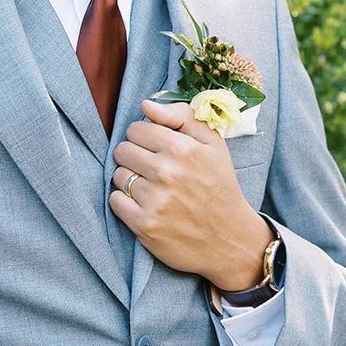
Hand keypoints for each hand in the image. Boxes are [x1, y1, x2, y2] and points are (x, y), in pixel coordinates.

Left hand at [109, 98, 272, 289]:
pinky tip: (145, 205)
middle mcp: (166, 173)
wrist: (229, 240)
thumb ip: (182, 117)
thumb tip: (145, 105)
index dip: (144, 137)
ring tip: (151, 188)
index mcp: (183, 149)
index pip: (136, 129)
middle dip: (134, 157)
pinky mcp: (144, 225)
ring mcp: (154, 201)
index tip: (156, 149)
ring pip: (117, 175)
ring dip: (129, 180)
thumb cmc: (220, 187)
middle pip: (122, 150)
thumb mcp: (214, 145)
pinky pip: (115, 201)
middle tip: (153, 170)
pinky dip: (125, 202)